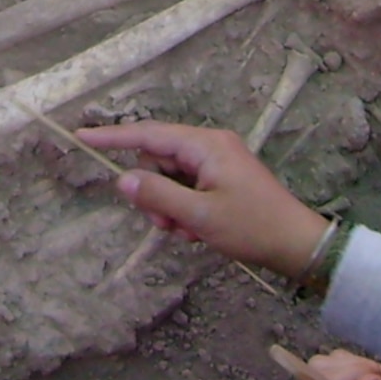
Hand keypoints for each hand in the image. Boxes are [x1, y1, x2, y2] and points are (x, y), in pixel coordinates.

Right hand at [78, 122, 331, 277]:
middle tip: (167, 223)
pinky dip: (185, 208)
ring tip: (188, 230)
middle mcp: (211, 145)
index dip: (114, 137)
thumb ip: (158, 195)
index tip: (82, 137)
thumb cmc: (252, 227)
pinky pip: (188, 186)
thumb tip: (123, 179)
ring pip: (170, 176)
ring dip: (170, 205)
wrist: (298, 244)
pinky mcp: (223, 178)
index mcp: (206, 145)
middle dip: (154, 192)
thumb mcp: (199, 216)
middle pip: (158, 158)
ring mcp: (218, 161)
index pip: (149, 134)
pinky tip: (198, 230)